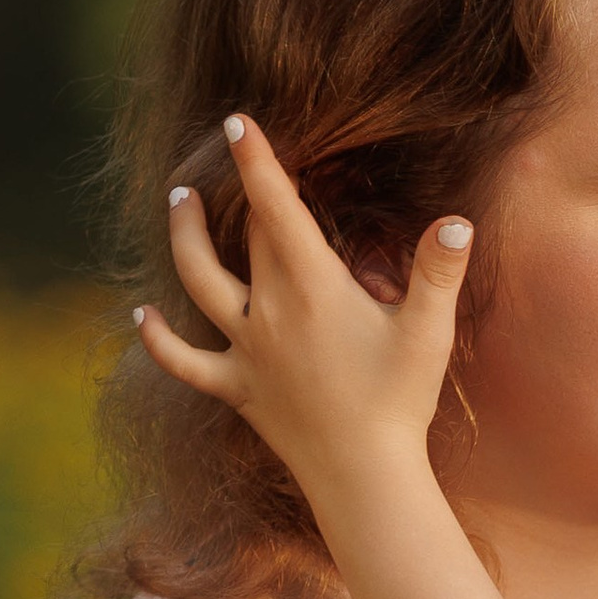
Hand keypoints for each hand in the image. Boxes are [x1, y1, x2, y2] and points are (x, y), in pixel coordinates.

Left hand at [133, 112, 472, 522]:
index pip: (277, 208)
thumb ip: (439, 272)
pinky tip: (140, 314)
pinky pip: (184, 361)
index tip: (237, 121)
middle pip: (243, 236)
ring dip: (184, 237)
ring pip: (198, 282)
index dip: (257, 161)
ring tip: (178, 202)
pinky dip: (158, 338)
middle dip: (239, 193)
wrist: (364, 477)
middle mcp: (268, 310)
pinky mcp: (236, 388)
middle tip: (234, 159)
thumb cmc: (400, 402)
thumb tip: (457, 220)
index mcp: (311, 287)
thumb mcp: (429, 332)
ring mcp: (246, 350)